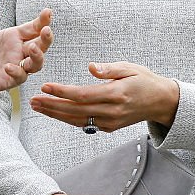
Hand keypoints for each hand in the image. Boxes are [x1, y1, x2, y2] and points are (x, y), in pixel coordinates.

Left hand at [0, 0, 51, 118]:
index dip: (42, 21)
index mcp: (12, 37)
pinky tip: (8, 65)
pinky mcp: (5, 81)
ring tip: (32, 47)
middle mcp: (16, 52)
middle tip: (46, 30)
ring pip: (36, 64)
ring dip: (38, 56)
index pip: (33, 28)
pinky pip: (18, 78)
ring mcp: (13, 67)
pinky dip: (16, 71)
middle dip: (46, 38)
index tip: (47, 12)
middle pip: (40, 46)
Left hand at [29, 61, 178, 132]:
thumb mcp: (130, 68)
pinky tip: (55, 112)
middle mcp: (112, 112)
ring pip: (77, 120)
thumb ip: (109, 69)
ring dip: (55, 114)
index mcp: (116, 94)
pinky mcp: (109, 127)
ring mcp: (110, 122)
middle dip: (52, 106)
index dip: (62, 92)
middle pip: (76, 111)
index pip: (83, 95)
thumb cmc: (144, 80)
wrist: (161, 102)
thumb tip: (91, 67)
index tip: (45, 86)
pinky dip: (67, 119)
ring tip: (38, 107)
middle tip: (33, 100)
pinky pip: (84, 124)